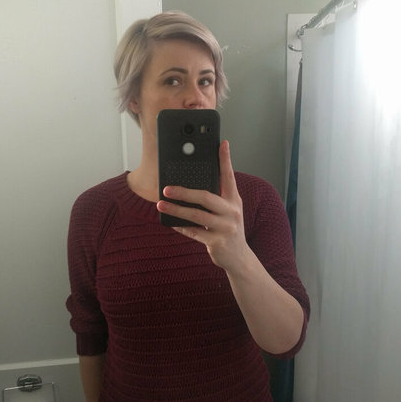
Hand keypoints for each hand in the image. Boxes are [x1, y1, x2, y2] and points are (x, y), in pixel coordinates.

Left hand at [156, 140, 249, 271]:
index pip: (229, 176)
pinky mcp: (218, 242)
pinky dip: (181, 226)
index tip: (222, 143)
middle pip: (206, 197)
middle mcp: (232, 211)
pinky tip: (170, 221)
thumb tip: (190, 183)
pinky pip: (194, 232)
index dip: (226, 159)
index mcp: (234, 200)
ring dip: (177, 210)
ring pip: (197, 215)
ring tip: (161, 204)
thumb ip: (216, 197)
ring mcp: (226, 227)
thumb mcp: (228, 210)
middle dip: (184, 192)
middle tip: (166, 188)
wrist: (239, 258)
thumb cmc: (228, 229)